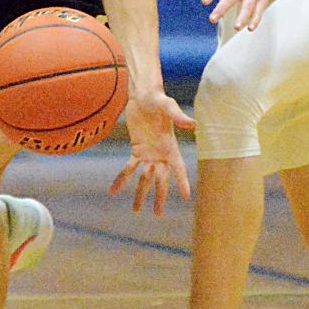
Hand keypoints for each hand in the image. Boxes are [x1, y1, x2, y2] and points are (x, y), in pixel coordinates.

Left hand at [109, 90, 194, 214]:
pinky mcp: (136, 149)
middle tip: (158, 214)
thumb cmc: (157, 98)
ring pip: (145, 178)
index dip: (182, 182)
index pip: (178, 168)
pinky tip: (114, 191)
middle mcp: (161, 153)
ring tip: (136, 210)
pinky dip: (122, 179)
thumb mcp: (168, 106)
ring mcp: (149, 153)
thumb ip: (178, 116)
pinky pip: (129, 168)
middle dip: (159, 197)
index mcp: (171, 146)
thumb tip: (193, 124)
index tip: (186, 197)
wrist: (143, 94)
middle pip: (161, 179)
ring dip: (140, 193)